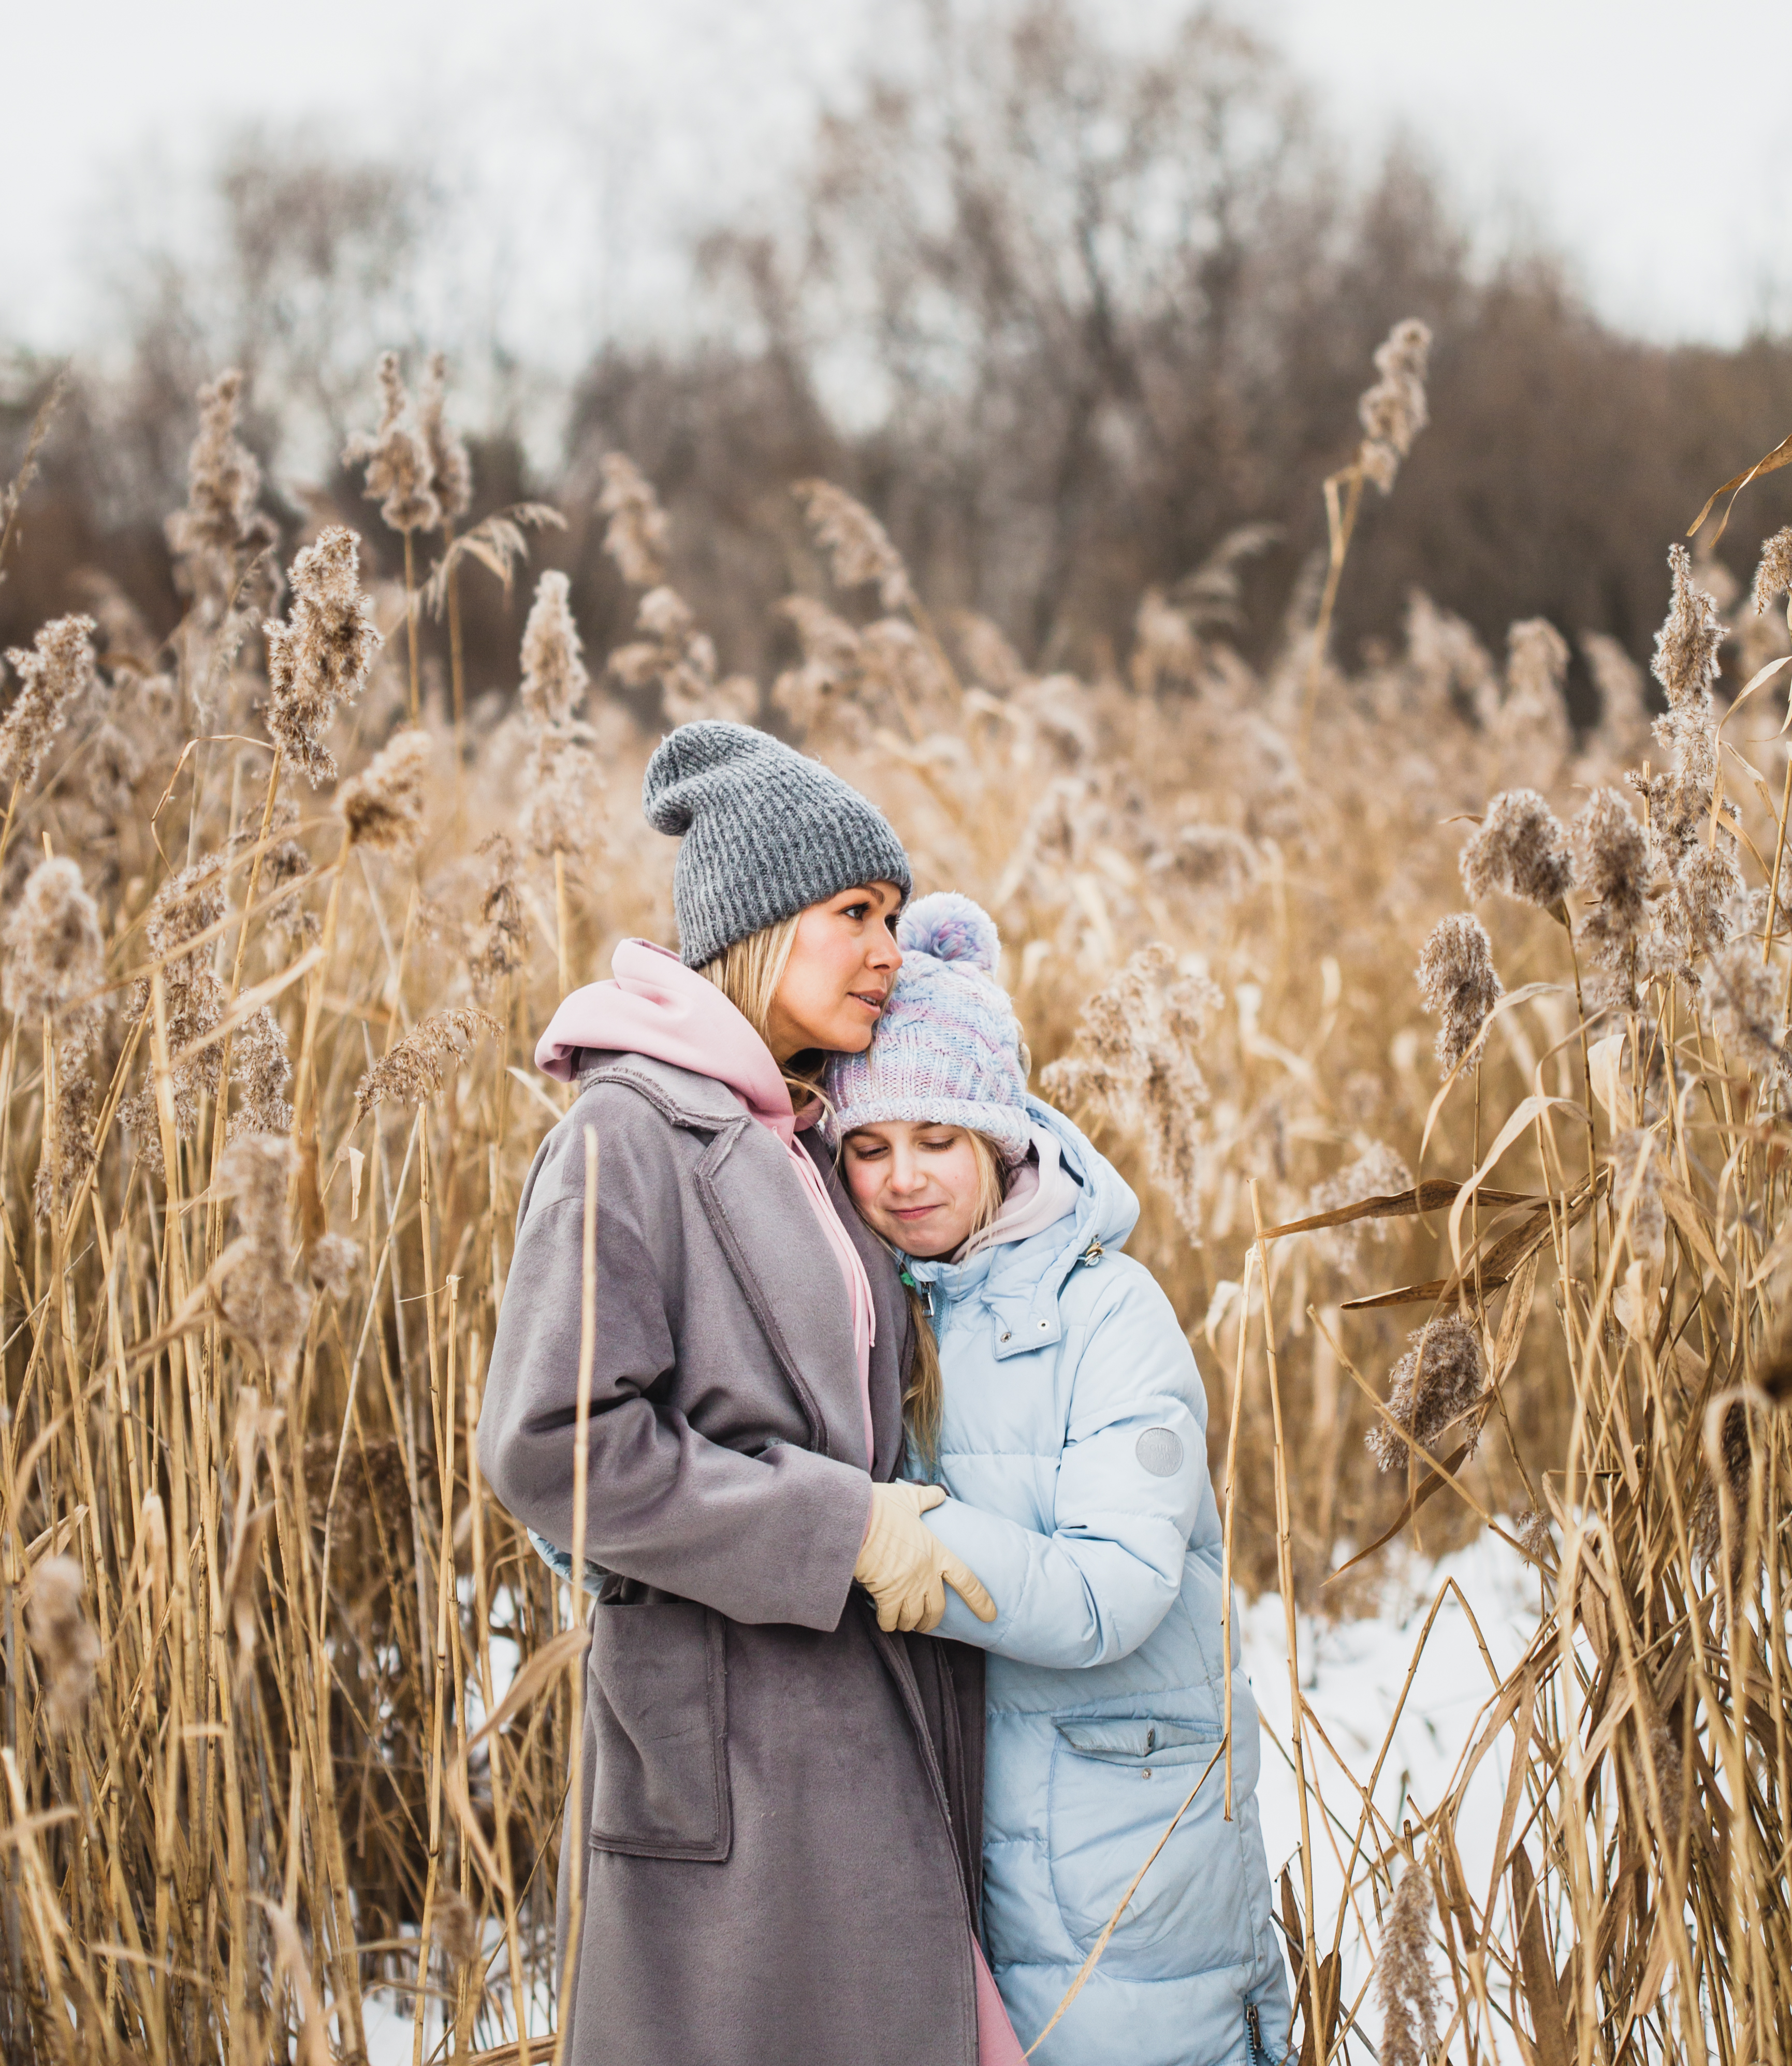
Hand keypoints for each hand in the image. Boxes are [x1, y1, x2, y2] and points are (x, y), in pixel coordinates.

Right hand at [854, 1482, 997, 1633]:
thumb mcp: (908, 1499)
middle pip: (937, 1609)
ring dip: (908, 1623)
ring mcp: (907, 1586)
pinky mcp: (887, 1594)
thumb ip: (927, 1499)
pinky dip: (887, 1623)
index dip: (980, 1600)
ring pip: (914, 1618)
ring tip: (902, 1621)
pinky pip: (890, 1620)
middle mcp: (926, 1573)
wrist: (856, 1518)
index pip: (966, 1580)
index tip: (990, 1616)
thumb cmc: (881, 1508)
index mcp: (936, 1552)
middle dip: (931, 1621)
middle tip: (924, 1623)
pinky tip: (884, 1619)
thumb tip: (939, 1494)